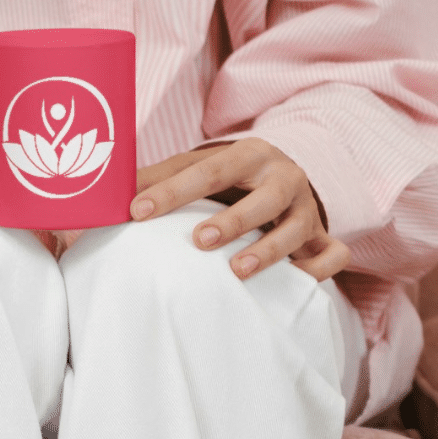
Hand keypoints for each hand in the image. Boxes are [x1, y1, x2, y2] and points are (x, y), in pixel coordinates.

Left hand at [130, 138, 349, 281]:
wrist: (284, 173)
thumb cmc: (229, 177)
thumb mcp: (198, 166)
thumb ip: (158, 177)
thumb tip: (105, 193)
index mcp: (249, 154)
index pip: (208, 170)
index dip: (172, 191)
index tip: (137, 211)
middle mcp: (284, 177)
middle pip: (264, 199)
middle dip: (232, 221)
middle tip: (199, 241)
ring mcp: (308, 209)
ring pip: (297, 230)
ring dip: (268, 252)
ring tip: (236, 271)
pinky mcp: (324, 236)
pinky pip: (332, 255)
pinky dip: (317, 271)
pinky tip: (293, 284)